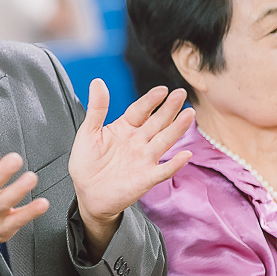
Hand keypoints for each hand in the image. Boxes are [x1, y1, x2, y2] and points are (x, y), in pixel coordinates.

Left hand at [68, 80, 194, 227]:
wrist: (88, 194)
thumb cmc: (87, 164)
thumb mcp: (87, 133)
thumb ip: (97, 109)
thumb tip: (98, 81)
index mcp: (124, 129)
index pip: (140, 110)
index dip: (150, 100)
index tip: (162, 89)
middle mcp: (138, 142)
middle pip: (157, 122)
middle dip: (169, 108)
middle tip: (181, 93)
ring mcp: (144, 159)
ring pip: (164, 141)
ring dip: (176, 129)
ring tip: (188, 114)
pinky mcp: (146, 178)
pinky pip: (163, 170)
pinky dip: (174, 164)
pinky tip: (185, 155)